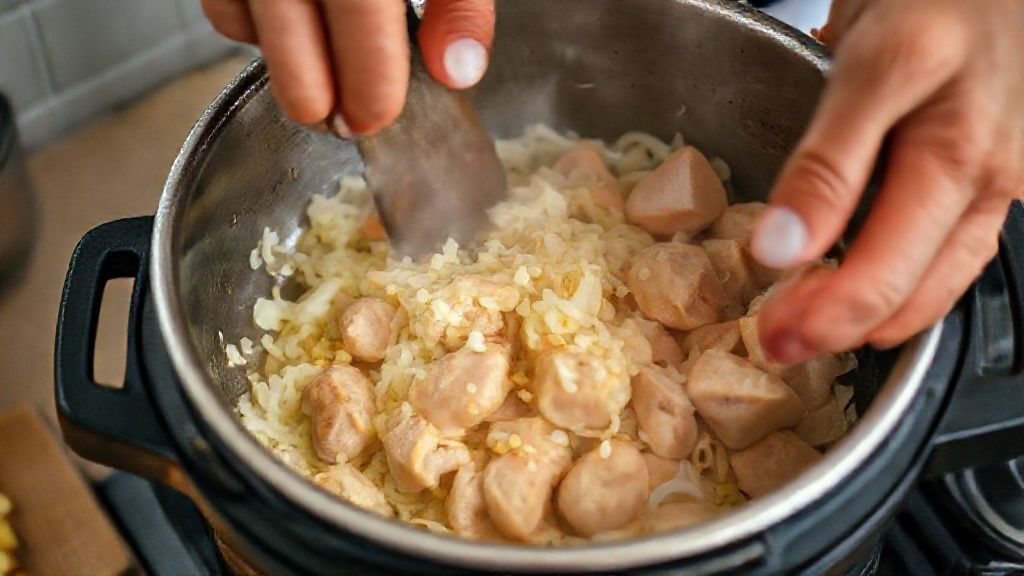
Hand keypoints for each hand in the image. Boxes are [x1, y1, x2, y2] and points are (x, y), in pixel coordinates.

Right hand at [201, 0, 494, 135]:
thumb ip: (457, 0)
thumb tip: (456, 68)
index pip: (359, 8)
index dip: (366, 76)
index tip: (375, 117)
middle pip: (286, 25)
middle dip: (314, 93)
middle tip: (344, 124)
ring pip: (245, 16)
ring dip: (283, 60)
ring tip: (324, 83)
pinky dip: (250, 25)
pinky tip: (291, 30)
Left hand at [749, 0, 1023, 363]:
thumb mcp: (872, 64)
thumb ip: (828, 162)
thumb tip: (781, 249)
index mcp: (954, 159)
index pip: (882, 274)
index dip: (821, 318)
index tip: (770, 333)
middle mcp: (987, 183)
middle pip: (913, 291)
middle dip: (840, 329)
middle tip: (779, 342)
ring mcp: (997, 184)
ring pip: (939, 280)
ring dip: (874, 315)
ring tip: (815, 327)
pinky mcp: (990, 176)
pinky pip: (950, 249)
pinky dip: (904, 279)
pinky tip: (863, 281)